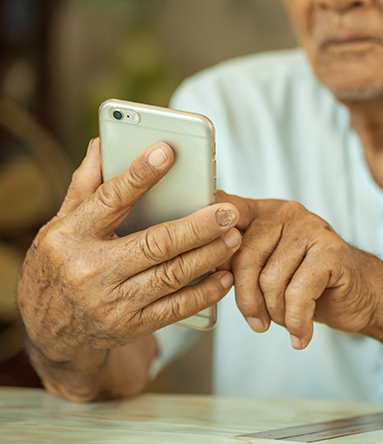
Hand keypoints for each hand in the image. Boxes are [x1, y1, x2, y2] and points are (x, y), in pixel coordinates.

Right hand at [18, 139, 240, 364]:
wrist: (52, 333)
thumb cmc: (60, 268)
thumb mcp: (61, 225)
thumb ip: (85, 186)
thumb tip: (101, 143)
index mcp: (72, 236)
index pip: (111, 199)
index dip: (141, 175)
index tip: (168, 152)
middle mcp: (91, 270)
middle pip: (155, 243)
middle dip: (198, 226)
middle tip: (227, 211)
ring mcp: (113, 302)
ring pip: (172, 275)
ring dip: (209, 255)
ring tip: (234, 237)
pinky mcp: (132, 325)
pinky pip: (176, 308)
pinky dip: (205, 292)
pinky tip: (225, 276)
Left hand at [218, 192, 382, 349]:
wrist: (359, 294)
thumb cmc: (308, 283)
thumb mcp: (268, 267)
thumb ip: (239, 259)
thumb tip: (206, 267)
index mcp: (264, 212)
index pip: (226, 211)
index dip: (210, 237)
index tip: (210, 266)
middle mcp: (285, 213)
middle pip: (244, 257)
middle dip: (246, 299)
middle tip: (258, 321)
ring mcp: (310, 228)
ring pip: (270, 280)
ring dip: (275, 313)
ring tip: (286, 320)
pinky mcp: (331, 251)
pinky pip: (298, 294)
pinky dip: (296, 321)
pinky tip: (300, 333)